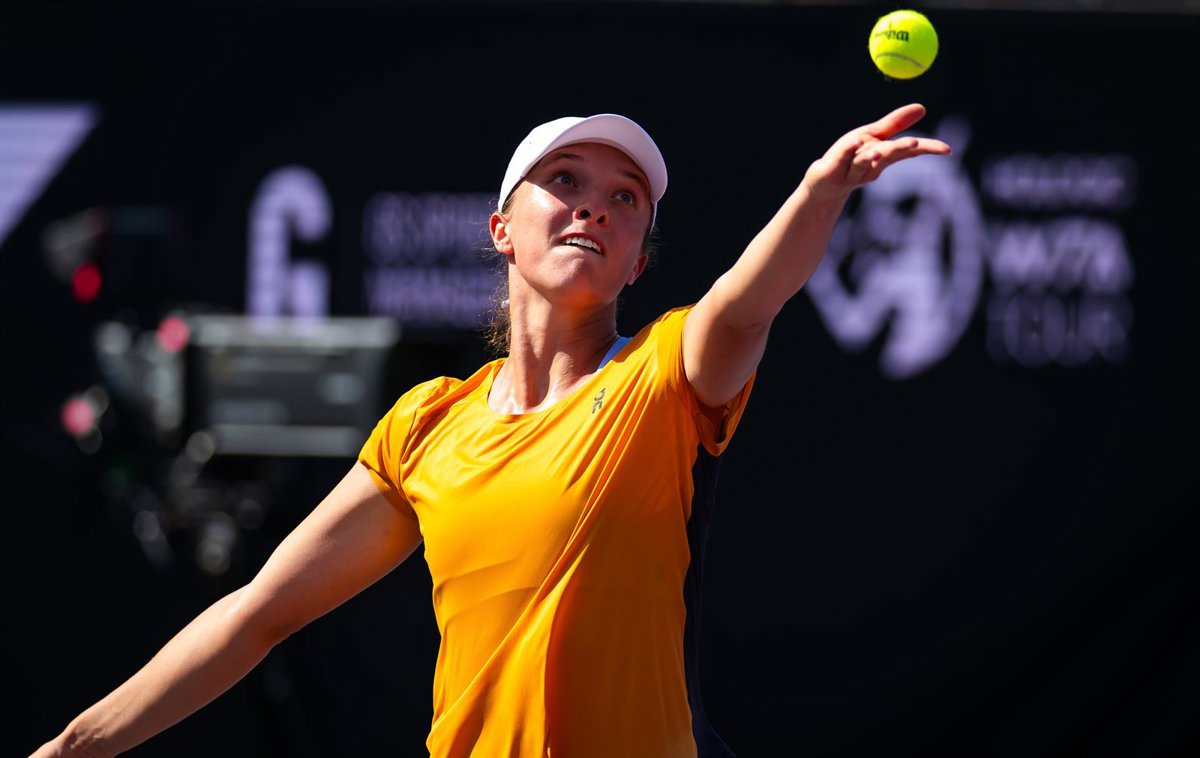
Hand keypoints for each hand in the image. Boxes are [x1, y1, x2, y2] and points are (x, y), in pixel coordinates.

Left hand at [803, 103, 951, 202]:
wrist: (825, 182)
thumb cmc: (852, 157)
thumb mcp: (874, 137)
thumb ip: (896, 123)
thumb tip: (922, 107)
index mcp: (883, 155)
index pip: (908, 151)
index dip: (927, 149)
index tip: (947, 150)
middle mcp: (870, 164)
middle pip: (887, 155)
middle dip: (900, 149)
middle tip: (914, 143)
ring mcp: (852, 170)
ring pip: (864, 161)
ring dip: (872, 155)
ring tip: (878, 150)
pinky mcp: (833, 170)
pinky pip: (842, 158)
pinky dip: (849, 150)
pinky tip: (855, 142)